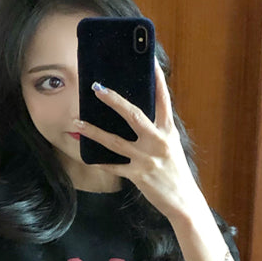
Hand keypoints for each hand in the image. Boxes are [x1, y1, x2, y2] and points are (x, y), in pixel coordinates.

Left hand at [74, 61, 207, 222]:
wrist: (184, 202)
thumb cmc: (175, 173)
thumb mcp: (171, 147)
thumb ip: (157, 131)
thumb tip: (135, 117)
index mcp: (169, 131)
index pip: (163, 99)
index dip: (156, 78)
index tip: (147, 59)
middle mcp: (158, 141)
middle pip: (134, 115)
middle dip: (114, 100)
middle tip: (96, 88)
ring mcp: (147, 159)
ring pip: (115, 142)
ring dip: (94, 132)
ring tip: (77, 123)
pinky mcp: (138, 175)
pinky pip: (114, 166)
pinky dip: (100, 162)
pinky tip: (88, 156)